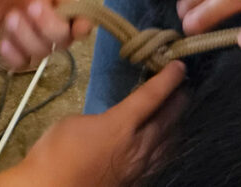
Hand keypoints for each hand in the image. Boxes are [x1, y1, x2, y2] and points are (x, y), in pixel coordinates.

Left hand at [0, 0, 87, 66]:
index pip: (75, 7)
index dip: (83, 18)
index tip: (77, 23)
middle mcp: (38, 10)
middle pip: (64, 34)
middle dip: (52, 24)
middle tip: (29, 6)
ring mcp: (21, 30)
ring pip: (44, 51)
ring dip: (30, 37)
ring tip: (8, 18)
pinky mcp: (1, 46)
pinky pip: (20, 63)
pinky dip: (15, 56)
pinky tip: (0, 41)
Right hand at [0, 61, 185, 185]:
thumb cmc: (55, 154)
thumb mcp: (74, 122)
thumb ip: (100, 117)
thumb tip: (111, 121)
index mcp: (121, 126)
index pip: (151, 97)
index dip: (167, 79)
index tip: (179, 66)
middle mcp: (138, 147)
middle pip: (168, 119)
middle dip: (179, 100)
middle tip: (184, 85)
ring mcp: (139, 169)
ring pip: (169, 143)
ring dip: (177, 124)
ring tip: (178, 111)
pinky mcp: (136, 183)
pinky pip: (160, 160)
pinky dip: (167, 145)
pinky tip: (164, 142)